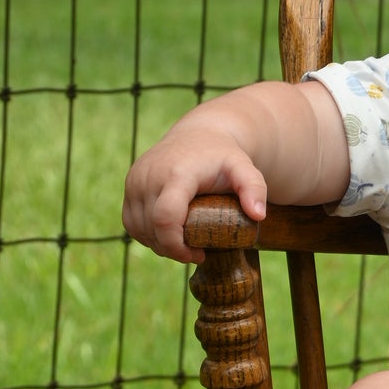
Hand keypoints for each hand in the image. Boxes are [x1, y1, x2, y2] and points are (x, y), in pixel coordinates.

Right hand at [122, 115, 267, 264]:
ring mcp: (136, 179)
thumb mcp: (244, 168)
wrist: (200, 134)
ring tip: (183, 245)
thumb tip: (258, 215)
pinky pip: (130, 221)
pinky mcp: (130, 184)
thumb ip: (254, 188)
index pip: (165, 217)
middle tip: (195, 253)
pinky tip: (166, 236)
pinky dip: (146, 234)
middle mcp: (150, 175)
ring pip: (138, 228)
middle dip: (171, 249)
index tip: (199, 254)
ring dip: (158, 244)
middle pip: (151, 228)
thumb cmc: (223, 156)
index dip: (177, 245)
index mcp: (177, 174)